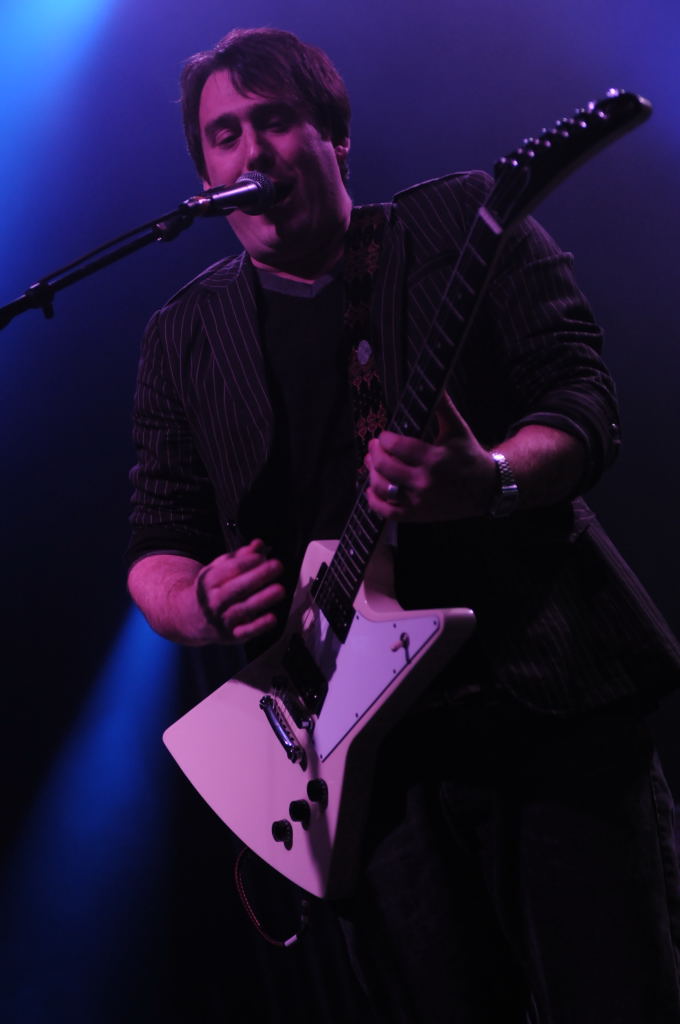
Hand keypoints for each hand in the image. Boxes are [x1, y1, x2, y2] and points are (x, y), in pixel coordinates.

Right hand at [195, 539, 284, 642]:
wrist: (190, 617)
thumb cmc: (212, 589)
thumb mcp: (218, 569)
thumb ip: (239, 557)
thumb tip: (258, 544)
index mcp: (209, 581)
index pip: (231, 569)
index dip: (248, 561)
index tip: (262, 556)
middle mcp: (214, 600)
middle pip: (238, 587)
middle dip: (259, 576)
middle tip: (277, 566)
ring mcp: (222, 619)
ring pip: (243, 608)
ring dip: (263, 599)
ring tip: (280, 589)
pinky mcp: (231, 635)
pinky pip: (245, 632)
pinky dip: (259, 626)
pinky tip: (272, 618)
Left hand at [364, 394, 496, 521]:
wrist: (485, 489)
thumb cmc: (469, 456)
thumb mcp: (458, 429)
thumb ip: (443, 406)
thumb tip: (434, 383)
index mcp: (434, 459)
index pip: (396, 446)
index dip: (384, 438)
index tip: (384, 435)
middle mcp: (425, 482)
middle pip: (385, 467)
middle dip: (374, 453)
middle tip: (374, 446)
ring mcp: (420, 501)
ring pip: (383, 488)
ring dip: (371, 474)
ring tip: (371, 463)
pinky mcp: (417, 515)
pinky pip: (387, 512)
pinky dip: (374, 501)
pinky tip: (371, 489)